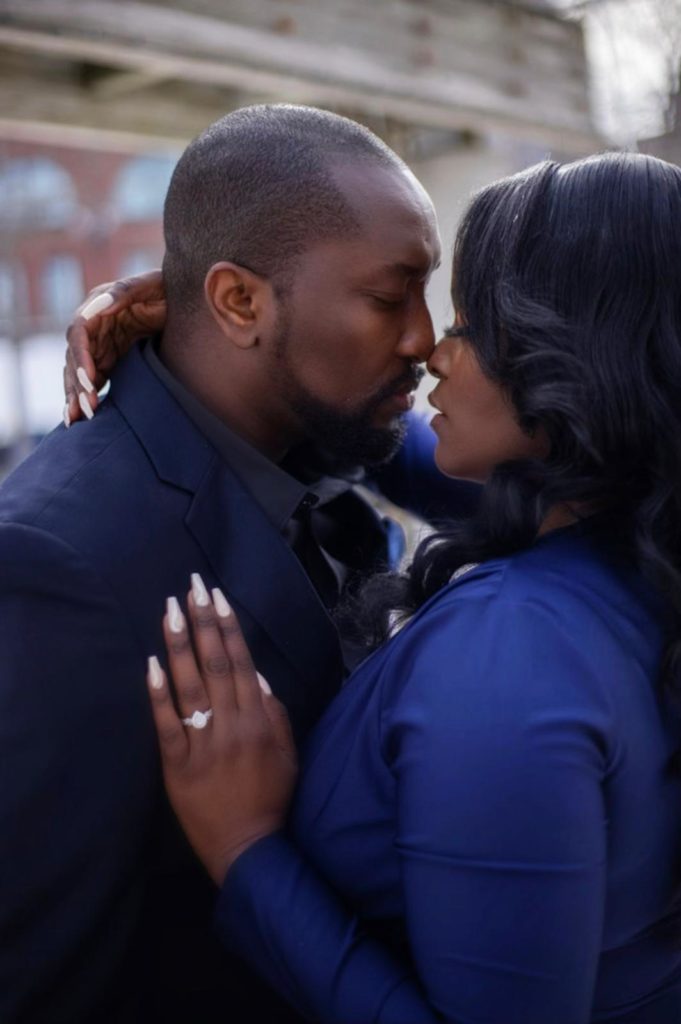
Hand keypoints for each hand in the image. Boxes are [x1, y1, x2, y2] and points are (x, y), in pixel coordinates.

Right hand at [64, 270, 165, 424]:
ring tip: (77, 420)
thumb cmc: (165, 288)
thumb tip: (100, 306)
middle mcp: (93, 329)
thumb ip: (123, 292)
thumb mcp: (148, 284)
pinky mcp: (109, 362)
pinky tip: (81, 419)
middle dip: (77, 384)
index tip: (89, 378)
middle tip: (87, 408)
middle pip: (75, 359)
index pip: (79, 334)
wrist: (183, 302)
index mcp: (96, 308)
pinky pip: (93, 382)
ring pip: (79, 374)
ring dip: (77, 396)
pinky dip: (86, 398)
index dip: (81, 357)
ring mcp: (100, 347)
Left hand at [147, 576, 297, 885]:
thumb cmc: (271, 797)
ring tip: (170, 610)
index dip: (227, 627)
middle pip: (215, 665)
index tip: (216, 596)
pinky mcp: (178, 767)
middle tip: (191, 587)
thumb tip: (254, 672)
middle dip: (203, 622)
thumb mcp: (287, 752)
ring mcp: (203, 745)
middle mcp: (232, 726)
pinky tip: (152, 665)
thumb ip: (273, 710)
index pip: (241, 662)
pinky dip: (159, 695)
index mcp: (259, 720)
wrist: (249, 848)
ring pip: (190, 687)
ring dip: (179, 646)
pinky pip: (167, 726)